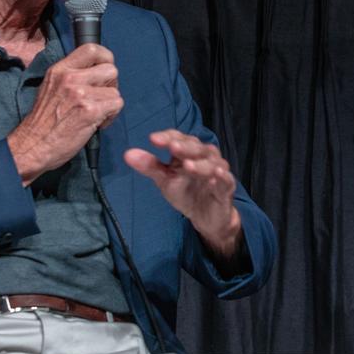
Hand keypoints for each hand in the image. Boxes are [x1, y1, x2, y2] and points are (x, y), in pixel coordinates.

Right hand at [8, 44, 121, 183]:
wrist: (32, 145)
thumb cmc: (43, 121)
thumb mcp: (51, 87)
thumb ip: (71, 76)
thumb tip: (95, 71)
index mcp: (60, 69)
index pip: (92, 48)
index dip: (106, 58)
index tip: (104, 72)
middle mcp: (70, 78)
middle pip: (111, 69)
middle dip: (111, 85)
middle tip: (101, 98)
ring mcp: (81, 93)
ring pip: (115, 91)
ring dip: (110, 104)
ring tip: (96, 114)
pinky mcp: (90, 110)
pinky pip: (116, 105)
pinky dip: (111, 116)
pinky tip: (97, 123)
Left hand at [123, 130, 241, 257]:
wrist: (205, 217)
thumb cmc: (186, 192)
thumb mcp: (165, 180)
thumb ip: (150, 166)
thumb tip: (127, 154)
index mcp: (189, 152)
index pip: (179, 138)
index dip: (168, 136)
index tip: (153, 139)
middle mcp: (205, 157)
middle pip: (197, 148)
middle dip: (185, 147)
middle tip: (172, 146)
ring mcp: (217, 171)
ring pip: (212, 163)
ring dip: (200, 164)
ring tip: (188, 166)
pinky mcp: (226, 188)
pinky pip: (226, 180)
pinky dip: (222, 177)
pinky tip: (215, 175)